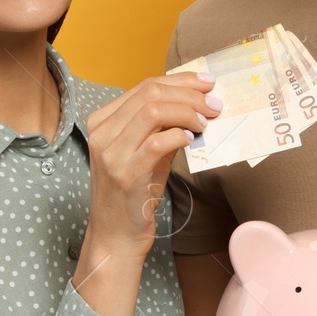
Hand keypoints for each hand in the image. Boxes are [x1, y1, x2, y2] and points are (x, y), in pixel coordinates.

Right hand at [82, 72, 218, 259]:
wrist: (116, 235)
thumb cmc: (134, 192)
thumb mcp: (145, 151)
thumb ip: (162, 125)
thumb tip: (198, 101)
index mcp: (103, 120)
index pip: (145, 85)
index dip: (181, 80)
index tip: (208, 83)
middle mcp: (102, 132)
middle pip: (151, 93)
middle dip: (189, 94)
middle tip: (214, 106)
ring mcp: (110, 152)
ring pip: (154, 111)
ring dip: (187, 113)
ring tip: (204, 124)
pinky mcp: (125, 173)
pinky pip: (157, 142)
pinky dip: (179, 136)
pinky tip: (190, 140)